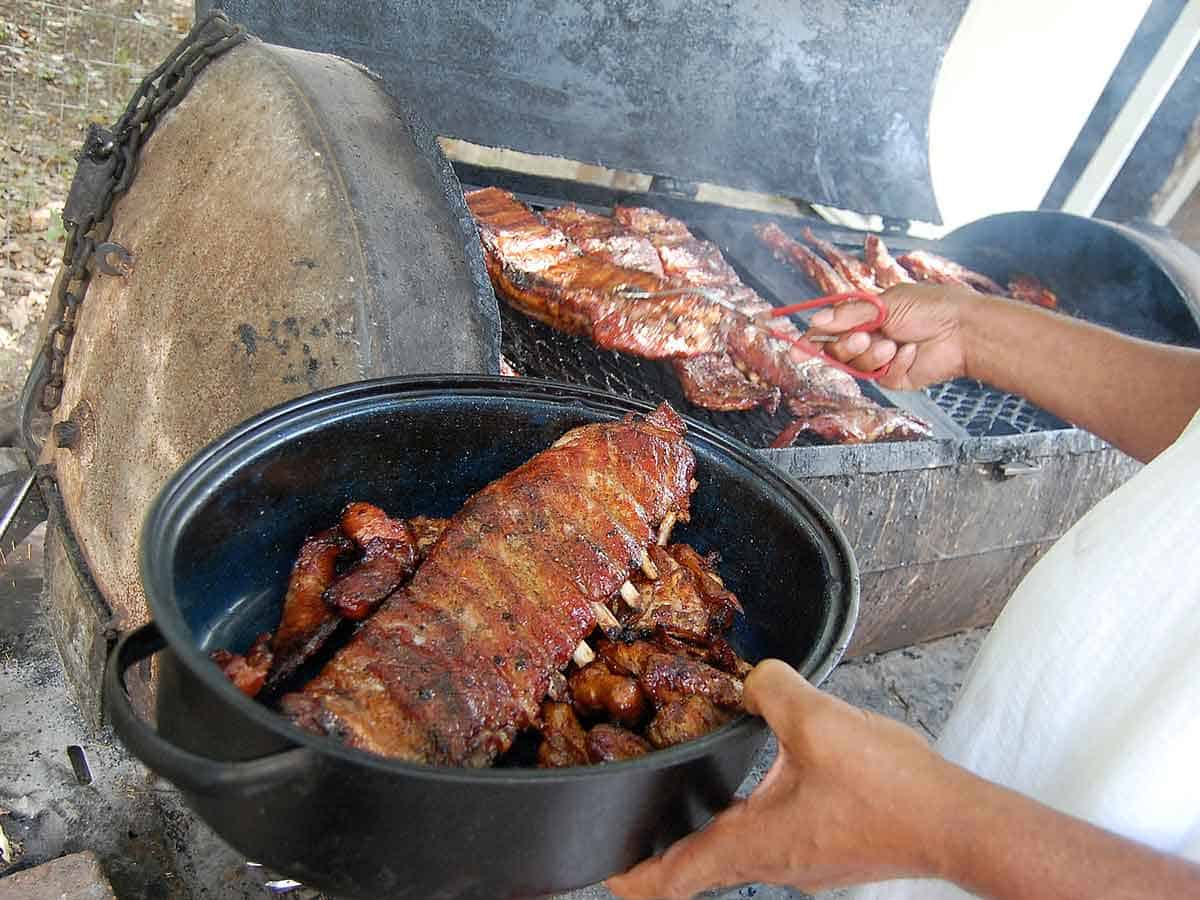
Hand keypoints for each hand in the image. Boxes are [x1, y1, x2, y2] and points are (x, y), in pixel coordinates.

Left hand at [606, 660, 949, 898]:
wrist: (959, 822)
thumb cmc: (891, 788)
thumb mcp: (819, 721)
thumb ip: (771, 689)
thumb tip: (751, 678)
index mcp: (755, 845)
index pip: (674, 877)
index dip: (631, 875)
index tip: (603, 867)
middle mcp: (775, 864)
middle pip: (700, 865)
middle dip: (665, 845)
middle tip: (639, 815)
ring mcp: (805, 864)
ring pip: (739, 852)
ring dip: (711, 828)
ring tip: (692, 794)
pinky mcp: (831, 852)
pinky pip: (775, 839)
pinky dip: (752, 819)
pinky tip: (765, 783)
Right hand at [798, 284, 975, 390]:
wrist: (961, 331)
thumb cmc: (930, 307)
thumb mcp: (884, 304)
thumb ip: (849, 315)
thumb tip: (816, 320)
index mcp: (865, 315)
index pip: (829, 329)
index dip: (811, 340)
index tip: (796, 350)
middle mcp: (870, 337)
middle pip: (836, 350)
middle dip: (846, 345)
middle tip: (864, 337)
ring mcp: (880, 359)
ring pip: (855, 365)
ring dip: (872, 354)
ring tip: (893, 344)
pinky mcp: (893, 377)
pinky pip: (879, 375)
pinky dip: (894, 363)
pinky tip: (911, 353)